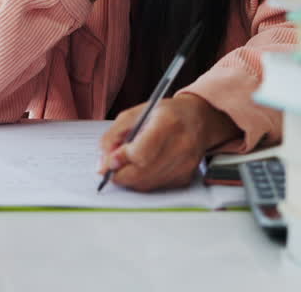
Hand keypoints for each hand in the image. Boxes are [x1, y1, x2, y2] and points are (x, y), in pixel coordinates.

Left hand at [97, 94, 239, 191]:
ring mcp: (186, 164)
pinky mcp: (186, 176)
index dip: (121, 159)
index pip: (141, 152)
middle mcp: (181, 145)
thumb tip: (103, 164)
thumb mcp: (134, 115)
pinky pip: (156, 186)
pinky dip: (144, 180)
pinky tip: (145, 166)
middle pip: (142, 173)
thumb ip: (113, 137)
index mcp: (168, 123)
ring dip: (130, 178)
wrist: (198, 119)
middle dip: (120, 173)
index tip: (110, 160)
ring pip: (147, 183)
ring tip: (128, 163)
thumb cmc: (165, 114)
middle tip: (112, 167)